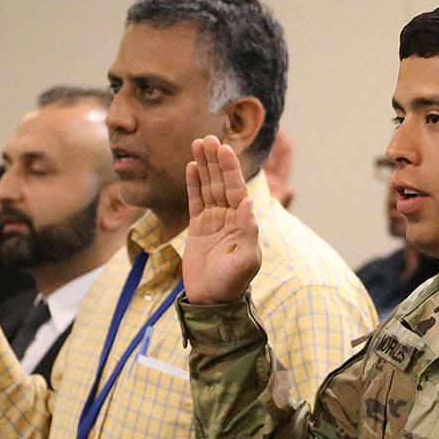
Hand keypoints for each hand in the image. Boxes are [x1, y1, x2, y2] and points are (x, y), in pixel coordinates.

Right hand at [183, 136, 260, 303]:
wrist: (212, 300)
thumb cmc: (232, 283)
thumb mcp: (244, 260)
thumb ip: (247, 231)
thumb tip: (247, 202)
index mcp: (243, 222)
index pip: (236, 189)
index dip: (230, 169)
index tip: (223, 149)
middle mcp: (230, 217)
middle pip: (221, 182)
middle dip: (216, 160)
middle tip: (208, 137)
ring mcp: (214, 221)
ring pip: (208, 187)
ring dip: (205, 165)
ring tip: (198, 143)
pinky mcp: (198, 227)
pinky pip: (195, 200)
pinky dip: (194, 183)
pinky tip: (191, 166)